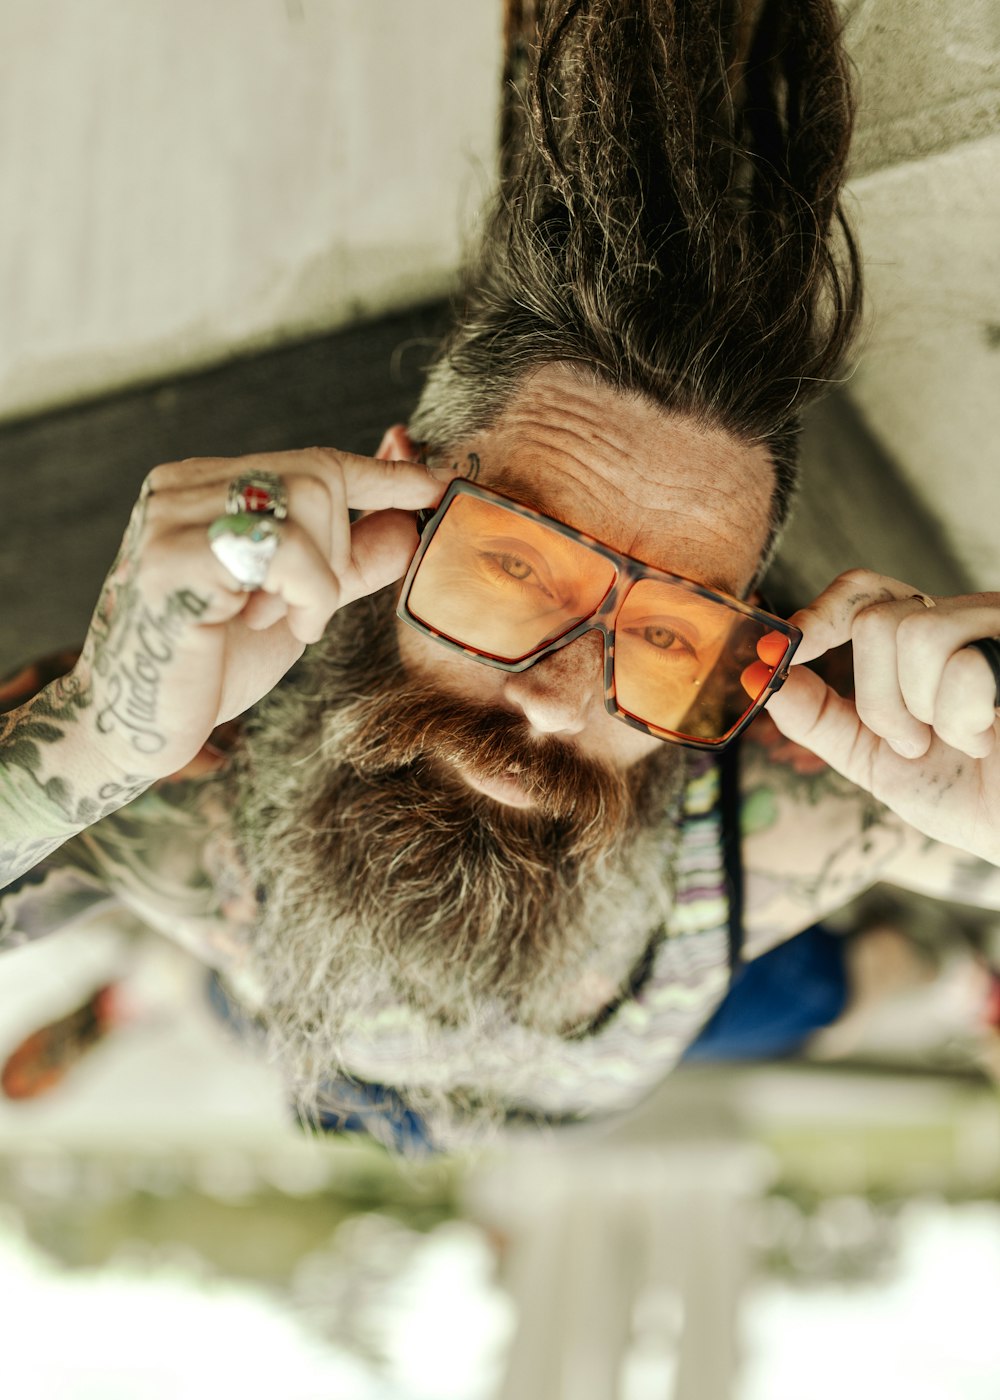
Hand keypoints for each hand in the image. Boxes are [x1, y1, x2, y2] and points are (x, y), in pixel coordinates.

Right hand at [71, 447, 444, 781]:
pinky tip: (259, 624)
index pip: (310, 463)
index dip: (381, 473)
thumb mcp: (299, 604)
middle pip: (317, 478)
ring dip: (316, 582)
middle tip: (300, 609)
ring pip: (305, 507)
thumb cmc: (212, 664)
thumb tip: (411, 521)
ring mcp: (170, 518)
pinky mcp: (173, 558)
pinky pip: (284, 551)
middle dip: (336, 551)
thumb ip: (349, 562)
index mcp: (204, 488)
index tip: (438, 480)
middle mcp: (181, 488)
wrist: (138, 728)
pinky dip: (300, 597)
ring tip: (275, 619)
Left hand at [763, 569, 999, 863]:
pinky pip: (964, 665)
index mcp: (920, 640)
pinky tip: (988, 737)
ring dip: (922, 711)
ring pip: (914, 635)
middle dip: (879, 699)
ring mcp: (994, 630)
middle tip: (914, 742)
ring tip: (958, 742)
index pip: (861, 591)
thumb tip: (760, 675)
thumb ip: (818, 717)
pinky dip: (962, 719)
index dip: (821, 614)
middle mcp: (959, 622)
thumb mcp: (872, 758)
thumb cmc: (966, 794)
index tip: (792, 648)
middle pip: (874, 620)